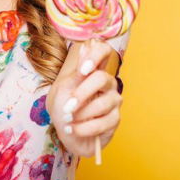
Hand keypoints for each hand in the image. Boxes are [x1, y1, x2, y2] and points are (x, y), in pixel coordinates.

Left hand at [46, 37, 122, 157]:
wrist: (65, 133)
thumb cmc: (63, 108)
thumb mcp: (64, 89)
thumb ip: (77, 72)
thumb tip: (84, 46)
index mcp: (93, 71)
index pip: (103, 50)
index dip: (96, 55)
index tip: (83, 70)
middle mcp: (107, 83)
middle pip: (101, 78)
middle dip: (81, 94)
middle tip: (67, 107)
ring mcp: (113, 100)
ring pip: (102, 103)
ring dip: (80, 114)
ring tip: (68, 120)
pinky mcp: (115, 119)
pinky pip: (104, 122)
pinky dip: (84, 128)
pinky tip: (74, 129)